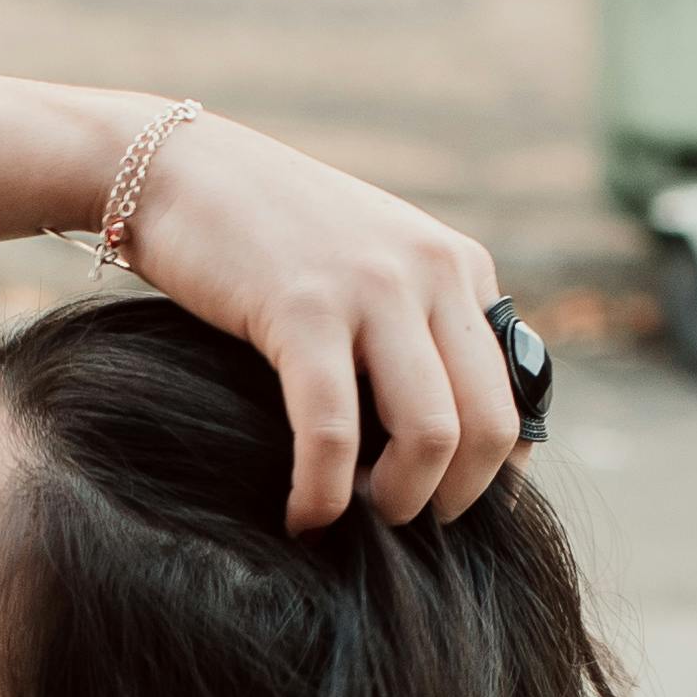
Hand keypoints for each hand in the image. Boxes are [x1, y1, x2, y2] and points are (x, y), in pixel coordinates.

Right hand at [108, 114, 521, 535]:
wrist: (175, 169)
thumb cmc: (264, 239)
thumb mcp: (369, 268)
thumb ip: (416, 330)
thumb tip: (440, 443)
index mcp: (460, 268)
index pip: (521, 397)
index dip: (495, 478)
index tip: (446, 512)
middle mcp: (433, 271)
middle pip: (492, 427)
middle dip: (452, 503)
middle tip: (399, 527)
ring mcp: (372, 287)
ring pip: (432, 436)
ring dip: (397, 505)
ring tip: (354, 520)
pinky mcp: (303, 308)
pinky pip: (334, 432)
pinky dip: (321, 494)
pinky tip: (299, 516)